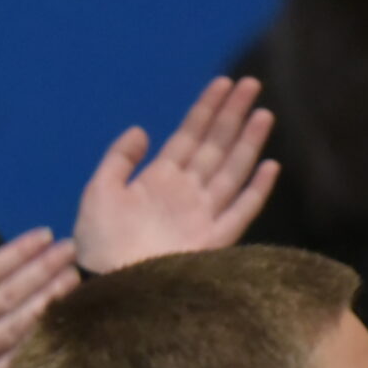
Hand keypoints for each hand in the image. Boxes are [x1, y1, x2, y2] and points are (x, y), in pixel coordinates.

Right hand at [0, 232, 80, 367]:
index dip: (15, 253)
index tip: (43, 235)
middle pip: (7, 296)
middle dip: (41, 270)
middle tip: (70, 249)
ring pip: (18, 327)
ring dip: (47, 301)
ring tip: (73, 279)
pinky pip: (17, 365)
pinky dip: (39, 346)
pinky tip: (63, 327)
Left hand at [72, 75, 278, 273]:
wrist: (106, 284)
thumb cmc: (98, 242)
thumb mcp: (98, 191)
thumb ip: (119, 159)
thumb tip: (140, 130)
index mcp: (159, 179)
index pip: (189, 136)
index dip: (206, 109)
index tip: (223, 83)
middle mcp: (185, 193)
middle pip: (215, 146)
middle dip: (232, 115)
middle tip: (251, 84)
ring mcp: (202, 215)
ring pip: (231, 171)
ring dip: (248, 143)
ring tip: (263, 114)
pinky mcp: (213, 241)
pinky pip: (240, 212)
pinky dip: (255, 190)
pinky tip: (269, 166)